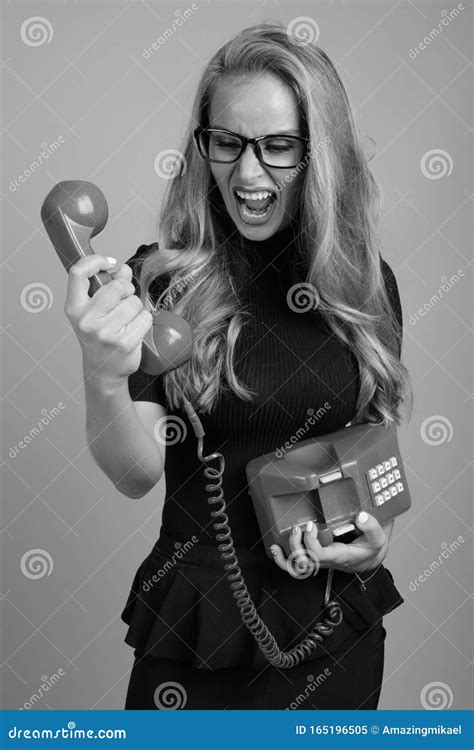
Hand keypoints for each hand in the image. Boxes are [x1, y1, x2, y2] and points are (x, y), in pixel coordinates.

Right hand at [64, 255, 152, 385]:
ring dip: (137, 308)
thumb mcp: (96, 311)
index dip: (95, 261)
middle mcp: (86, 321)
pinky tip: (135, 330)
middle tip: (124, 303)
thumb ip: (109, 286)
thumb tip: (123, 268)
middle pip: (117, 286)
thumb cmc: (99, 337)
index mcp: (74, 309)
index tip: (110, 263)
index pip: (78, 273)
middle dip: (127, 290)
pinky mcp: (124, 343)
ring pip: (134, 302)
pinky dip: (145, 321)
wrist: (103, 371)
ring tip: (127, 321)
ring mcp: (105, 333)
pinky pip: (145, 317)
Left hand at [270, 512, 392, 578]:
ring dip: (284, 559)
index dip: (310, 541)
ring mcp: (320, 561)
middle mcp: (327, 561)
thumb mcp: (378, 538)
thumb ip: (371, 526)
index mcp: (339, 556)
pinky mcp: (315, 558)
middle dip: (295, 546)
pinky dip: (284, 560)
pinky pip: (297, 565)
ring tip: (276, 545)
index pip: (319, 555)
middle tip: (297, 528)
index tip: (311, 525)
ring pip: (297, 569)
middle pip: (304, 563)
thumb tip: (360, 516)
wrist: (370, 558)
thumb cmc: (371, 548)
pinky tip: (277, 550)